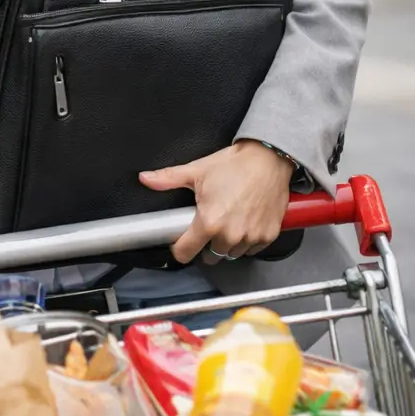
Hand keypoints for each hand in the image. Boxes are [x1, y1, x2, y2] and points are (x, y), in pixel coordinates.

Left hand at [139, 141, 294, 264]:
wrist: (269, 159)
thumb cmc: (235, 165)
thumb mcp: (196, 170)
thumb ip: (168, 178)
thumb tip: (146, 178)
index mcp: (209, 222)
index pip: (186, 253)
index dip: (179, 248)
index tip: (180, 241)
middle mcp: (230, 235)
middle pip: (210, 256)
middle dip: (205, 245)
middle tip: (207, 226)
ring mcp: (251, 237)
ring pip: (231, 254)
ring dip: (226, 244)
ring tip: (226, 223)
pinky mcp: (268, 236)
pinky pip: (251, 249)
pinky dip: (246, 241)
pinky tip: (243, 224)